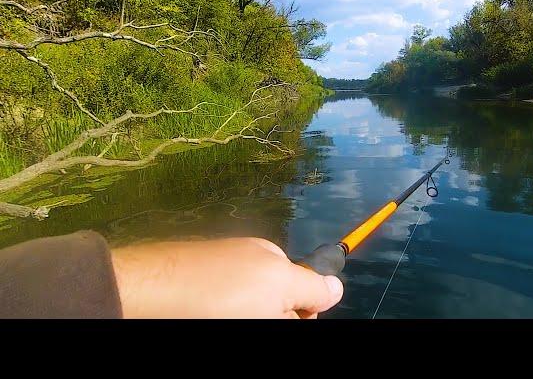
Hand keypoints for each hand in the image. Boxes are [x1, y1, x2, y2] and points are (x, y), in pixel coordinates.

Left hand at [111, 237, 343, 318]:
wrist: (148, 292)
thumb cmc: (218, 295)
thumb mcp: (275, 289)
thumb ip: (311, 288)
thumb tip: (338, 286)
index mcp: (271, 260)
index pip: (306, 290)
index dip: (303, 313)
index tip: (285, 318)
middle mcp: (249, 263)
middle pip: (278, 303)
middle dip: (274, 315)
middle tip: (247, 316)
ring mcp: (220, 274)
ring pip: (250, 306)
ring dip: (250, 312)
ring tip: (223, 314)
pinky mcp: (198, 286)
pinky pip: (226, 305)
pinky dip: (226, 310)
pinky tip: (211, 312)